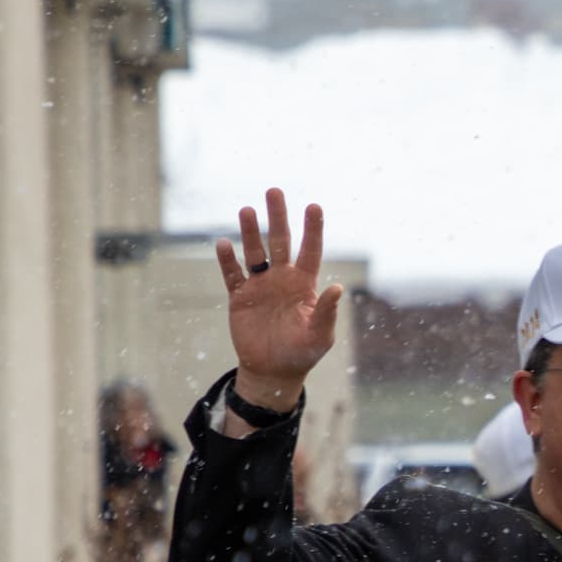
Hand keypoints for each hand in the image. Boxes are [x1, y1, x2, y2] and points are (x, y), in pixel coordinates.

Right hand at [216, 187, 342, 411]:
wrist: (273, 371)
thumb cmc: (302, 352)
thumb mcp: (319, 334)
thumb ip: (326, 311)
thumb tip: (338, 287)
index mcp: (305, 284)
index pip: (310, 250)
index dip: (313, 229)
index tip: (314, 206)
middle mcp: (282, 279)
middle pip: (280, 242)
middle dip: (277, 217)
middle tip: (274, 190)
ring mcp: (260, 286)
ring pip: (254, 253)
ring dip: (250, 232)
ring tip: (246, 210)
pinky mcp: (241, 297)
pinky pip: (233, 274)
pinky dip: (227, 260)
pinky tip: (224, 243)